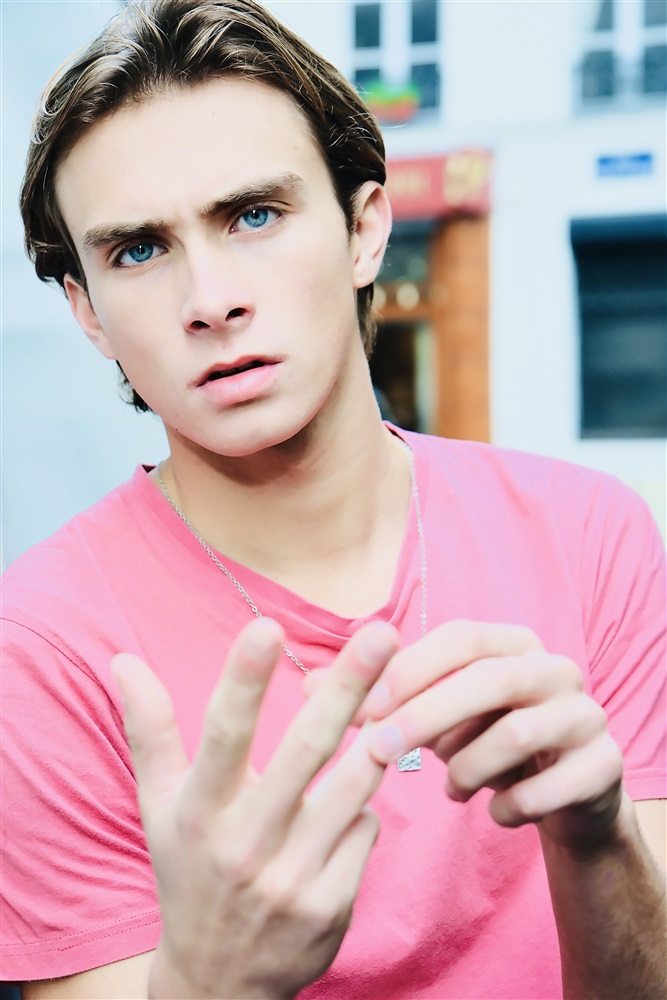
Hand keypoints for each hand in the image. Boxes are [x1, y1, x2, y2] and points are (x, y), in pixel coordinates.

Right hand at [112, 617, 398, 999]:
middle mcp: (245, 844)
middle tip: (381, 635)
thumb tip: (124, 660)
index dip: (243, 680)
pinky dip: (361, 808)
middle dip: (347, 689)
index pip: (222, 735)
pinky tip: (343, 811)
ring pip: (352, 788)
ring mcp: (292, 878)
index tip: (265, 626)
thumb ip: (149, 731)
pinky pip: (365, 829)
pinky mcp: (331, 904)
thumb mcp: (159, 806)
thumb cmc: (189, 872)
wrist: (217, 982)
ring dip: (374, 740)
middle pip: (305, 752)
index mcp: (201, 811)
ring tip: (392, 700)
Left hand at [309, 621, 623, 851]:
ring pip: (517, 736)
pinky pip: (549, 789)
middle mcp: (555, 668)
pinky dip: (509, 807)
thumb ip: (380, 699)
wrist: (564, 791)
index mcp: (513, 643)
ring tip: (451, 788)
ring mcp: (587, 714)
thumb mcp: (432, 715)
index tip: (363, 705)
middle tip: (377, 752)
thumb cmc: (485, 740)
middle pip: (488, 680)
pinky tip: (493, 813)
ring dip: (468, 769)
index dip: (409, 668)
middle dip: (425, 717)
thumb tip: (307, 684)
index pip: (459, 638)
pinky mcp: (604, 765)